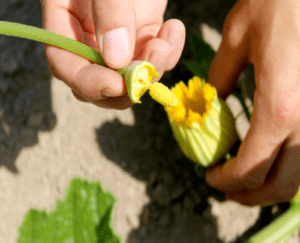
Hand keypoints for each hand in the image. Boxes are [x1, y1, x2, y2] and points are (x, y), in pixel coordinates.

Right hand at [40, 0, 184, 108]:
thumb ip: (108, 11)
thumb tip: (117, 59)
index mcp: (64, 19)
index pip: (65, 64)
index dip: (88, 83)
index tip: (116, 84)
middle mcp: (87, 35)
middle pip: (96, 81)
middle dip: (124, 86)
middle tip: (146, 70)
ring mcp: (116, 38)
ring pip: (128, 77)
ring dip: (151, 70)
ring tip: (166, 42)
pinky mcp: (142, 36)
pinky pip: (152, 59)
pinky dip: (168, 53)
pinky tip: (175, 28)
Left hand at [206, 0, 299, 205]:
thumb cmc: (281, 1)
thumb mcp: (237, 36)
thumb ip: (221, 75)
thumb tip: (216, 99)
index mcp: (281, 109)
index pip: (249, 169)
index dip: (225, 180)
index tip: (208, 176)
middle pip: (280, 186)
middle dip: (248, 194)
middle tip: (225, 188)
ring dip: (269, 186)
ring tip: (245, 178)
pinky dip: (286, 166)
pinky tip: (270, 155)